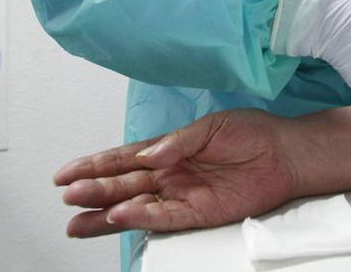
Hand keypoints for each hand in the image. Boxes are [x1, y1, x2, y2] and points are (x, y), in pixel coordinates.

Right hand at [54, 110, 297, 237]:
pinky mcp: (198, 213)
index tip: (65, 174)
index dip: (93, 165)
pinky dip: (142, 218)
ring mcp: (181, 195)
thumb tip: (150, 154)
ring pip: (135, 207)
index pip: (123, 159)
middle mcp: (169, 174)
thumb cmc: (252, 134)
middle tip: (66, 198)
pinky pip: (164, 218)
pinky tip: (120, 218)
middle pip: (122, 185)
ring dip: (106, 213)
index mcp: (168, 150)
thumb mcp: (212, 126)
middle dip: (92, 191)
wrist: (285, 154)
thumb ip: (179, 141)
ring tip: (77, 223)